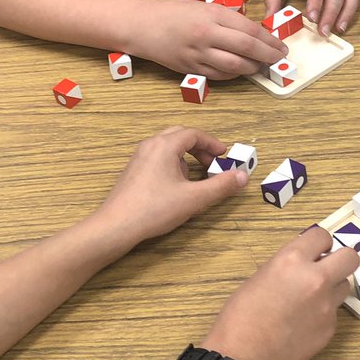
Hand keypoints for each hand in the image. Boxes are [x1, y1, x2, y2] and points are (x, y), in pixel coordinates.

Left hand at [93, 127, 247, 250]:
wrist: (117, 225)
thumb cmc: (155, 209)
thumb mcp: (194, 199)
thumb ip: (220, 186)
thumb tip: (242, 176)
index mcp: (165, 145)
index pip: (193, 133)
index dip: (212, 143)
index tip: (225, 155)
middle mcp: (150, 145)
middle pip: (180, 135)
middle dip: (199, 147)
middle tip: (213, 163)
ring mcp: (139, 157)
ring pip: (167, 146)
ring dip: (185, 156)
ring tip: (195, 177)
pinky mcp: (133, 171)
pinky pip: (157, 157)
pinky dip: (172, 163)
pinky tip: (175, 186)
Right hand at [130, 0, 286, 79]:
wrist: (142, 25)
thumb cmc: (172, 12)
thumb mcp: (203, 6)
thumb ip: (226, 17)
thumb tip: (252, 31)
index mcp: (212, 14)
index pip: (250, 29)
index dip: (269, 40)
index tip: (280, 45)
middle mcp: (207, 34)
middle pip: (246, 48)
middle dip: (267, 55)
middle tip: (279, 58)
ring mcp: (198, 53)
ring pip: (234, 66)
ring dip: (253, 68)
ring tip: (262, 67)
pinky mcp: (190, 68)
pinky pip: (219, 75)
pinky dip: (234, 75)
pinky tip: (241, 71)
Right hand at [200, 226, 359, 359]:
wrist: (243, 357)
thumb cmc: (240, 317)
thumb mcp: (260, 277)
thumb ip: (287, 266)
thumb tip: (302, 264)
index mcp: (292, 261)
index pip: (322, 235)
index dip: (318, 242)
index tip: (314, 250)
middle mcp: (315, 279)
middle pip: (350, 257)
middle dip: (340, 260)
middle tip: (325, 268)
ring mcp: (326, 306)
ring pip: (344, 285)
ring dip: (332, 286)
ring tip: (311, 298)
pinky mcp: (330, 329)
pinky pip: (334, 312)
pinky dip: (323, 313)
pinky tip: (303, 322)